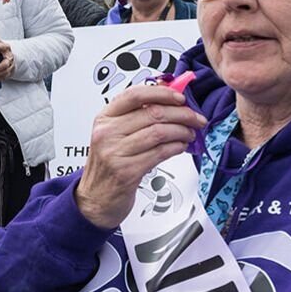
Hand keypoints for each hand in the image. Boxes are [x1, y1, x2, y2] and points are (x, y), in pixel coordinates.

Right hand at [74, 85, 206, 228]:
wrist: (95, 198)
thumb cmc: (108, 165)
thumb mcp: (114, 135)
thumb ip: (137, 115)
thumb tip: (167, 94)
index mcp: (104, 118)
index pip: (135, 95)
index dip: (162, 93)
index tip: (180, 97)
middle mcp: (107, 133)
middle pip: (153, 113)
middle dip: (182, 114)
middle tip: (195, 118)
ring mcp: (115, 152)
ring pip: (159, 132)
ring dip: (182, 131)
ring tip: (189, 133)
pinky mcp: (127, 171)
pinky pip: (160, 153)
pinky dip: (176, 147)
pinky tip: (180, 146)